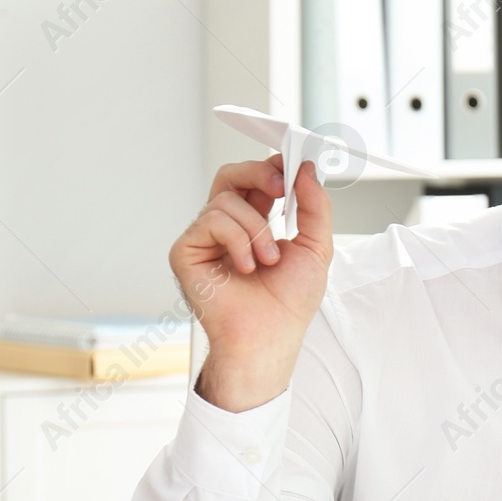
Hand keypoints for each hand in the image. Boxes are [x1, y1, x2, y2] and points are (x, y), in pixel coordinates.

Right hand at [169, 155, 332, 410]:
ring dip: (256, 229)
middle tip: (280, 187)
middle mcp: (226, 228)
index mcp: (255, 224)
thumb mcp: (316, 247)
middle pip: (231, 175)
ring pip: (225, 201)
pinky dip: (236, 240)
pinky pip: (210, 220)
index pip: (255, 181)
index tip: (291, 163)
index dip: (270, 167)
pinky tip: (246, 267)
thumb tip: (307, 170)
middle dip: (258, 173)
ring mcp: (204, 239)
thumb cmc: (288, 303)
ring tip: (267, 262)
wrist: (270, 337)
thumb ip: (315, 206)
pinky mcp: (186, 251)